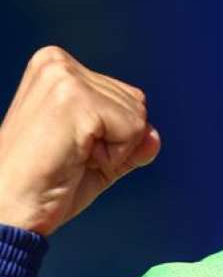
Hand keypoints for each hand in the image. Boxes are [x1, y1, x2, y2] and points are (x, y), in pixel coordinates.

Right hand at [0, 47, 159, 235]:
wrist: (7, 213)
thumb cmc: (44, 188)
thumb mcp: (99, 158)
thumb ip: (132, 142)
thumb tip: (154, 137)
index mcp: (56, 66)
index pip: (128, 97)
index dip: (111, 136)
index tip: (71, 149)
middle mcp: (57, 63)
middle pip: (136, 103)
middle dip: (115, 141)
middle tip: (69, 157)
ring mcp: (64, 79)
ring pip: (137, 116)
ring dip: (112, 150)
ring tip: (69, 157)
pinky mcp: (73, 100)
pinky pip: (132, 129)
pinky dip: (113, 156)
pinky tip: (74, 159)